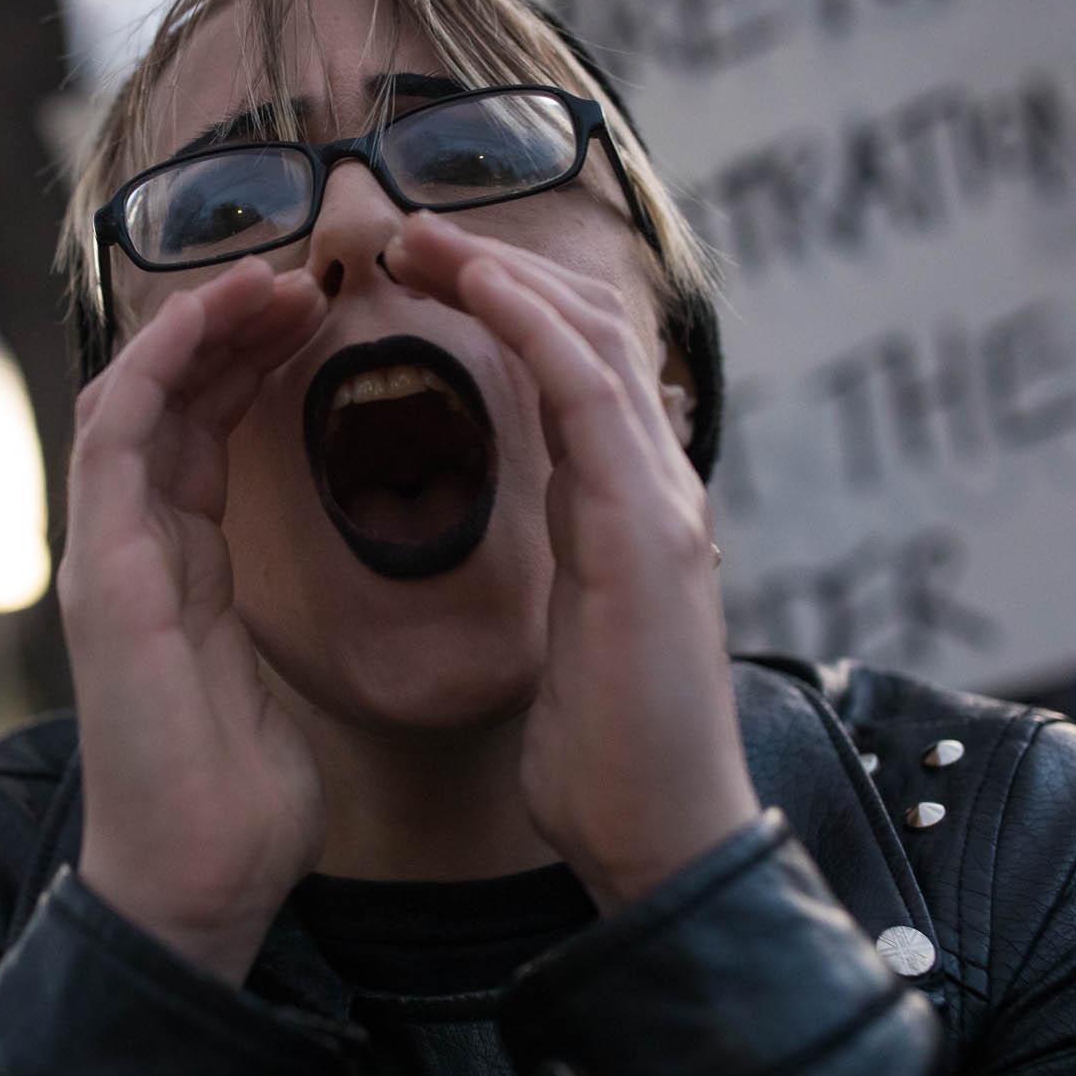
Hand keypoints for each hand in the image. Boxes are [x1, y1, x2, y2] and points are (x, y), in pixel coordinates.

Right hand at [62, 258, 329, 980]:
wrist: (198, 886)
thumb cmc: (240, 805)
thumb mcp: (266, 686)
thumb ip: (256, 624)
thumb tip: (287, 607)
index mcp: (172, 573)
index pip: (194, 436)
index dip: (245, 366)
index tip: (312, 317)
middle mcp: (128, 553)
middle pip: (163, 403)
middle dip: (227, 329)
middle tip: (303, 277)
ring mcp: (106, 560)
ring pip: (134, 400)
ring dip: (198, 328)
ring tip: (272, 279)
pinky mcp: (105, 575)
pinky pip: (118, 438)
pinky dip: (161, 365)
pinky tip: (215, 318)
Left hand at [386, 213, 759, 908]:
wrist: (663, 838)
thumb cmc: (611, 757)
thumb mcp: (579, 631)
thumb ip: (575, 559)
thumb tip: (555, 525)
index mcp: (638, 508)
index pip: (584, 367)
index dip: (512, 307)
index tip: (430, 278)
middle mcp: (663, 487)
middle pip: (593, 329)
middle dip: (502, 267)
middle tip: (412, 237)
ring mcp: (664, 501)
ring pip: (594, 337)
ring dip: (505, 274)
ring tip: (423, 240)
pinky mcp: (645, 532)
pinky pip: (588, 394)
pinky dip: (532, 325)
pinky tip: (476, 286)